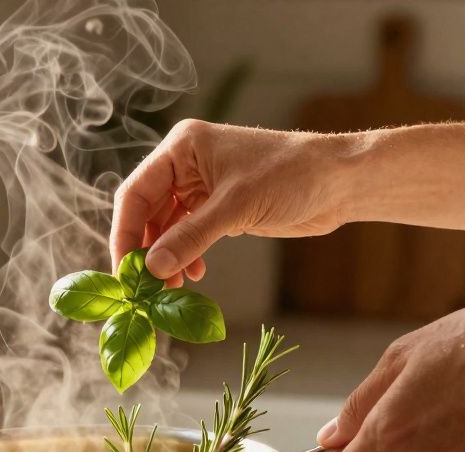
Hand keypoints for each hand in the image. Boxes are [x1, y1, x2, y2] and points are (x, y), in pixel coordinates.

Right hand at [111, 119, 353, 286]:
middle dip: (145, 250)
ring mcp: (201, 186)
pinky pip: (187, 234)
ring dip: (166, 258)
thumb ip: (191, 237)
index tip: (124, 271)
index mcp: (183, 148)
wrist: (340, 182)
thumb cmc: (292, 175)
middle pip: (146, 212)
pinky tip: (194, 275)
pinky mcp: (219, 207)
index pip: (136, 193)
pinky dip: (186, 256)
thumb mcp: (236, 206)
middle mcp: (186, 165)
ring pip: (166, 227)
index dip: (125, 234)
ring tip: (170, 289)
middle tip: (144, 288)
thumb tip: (152, 268)